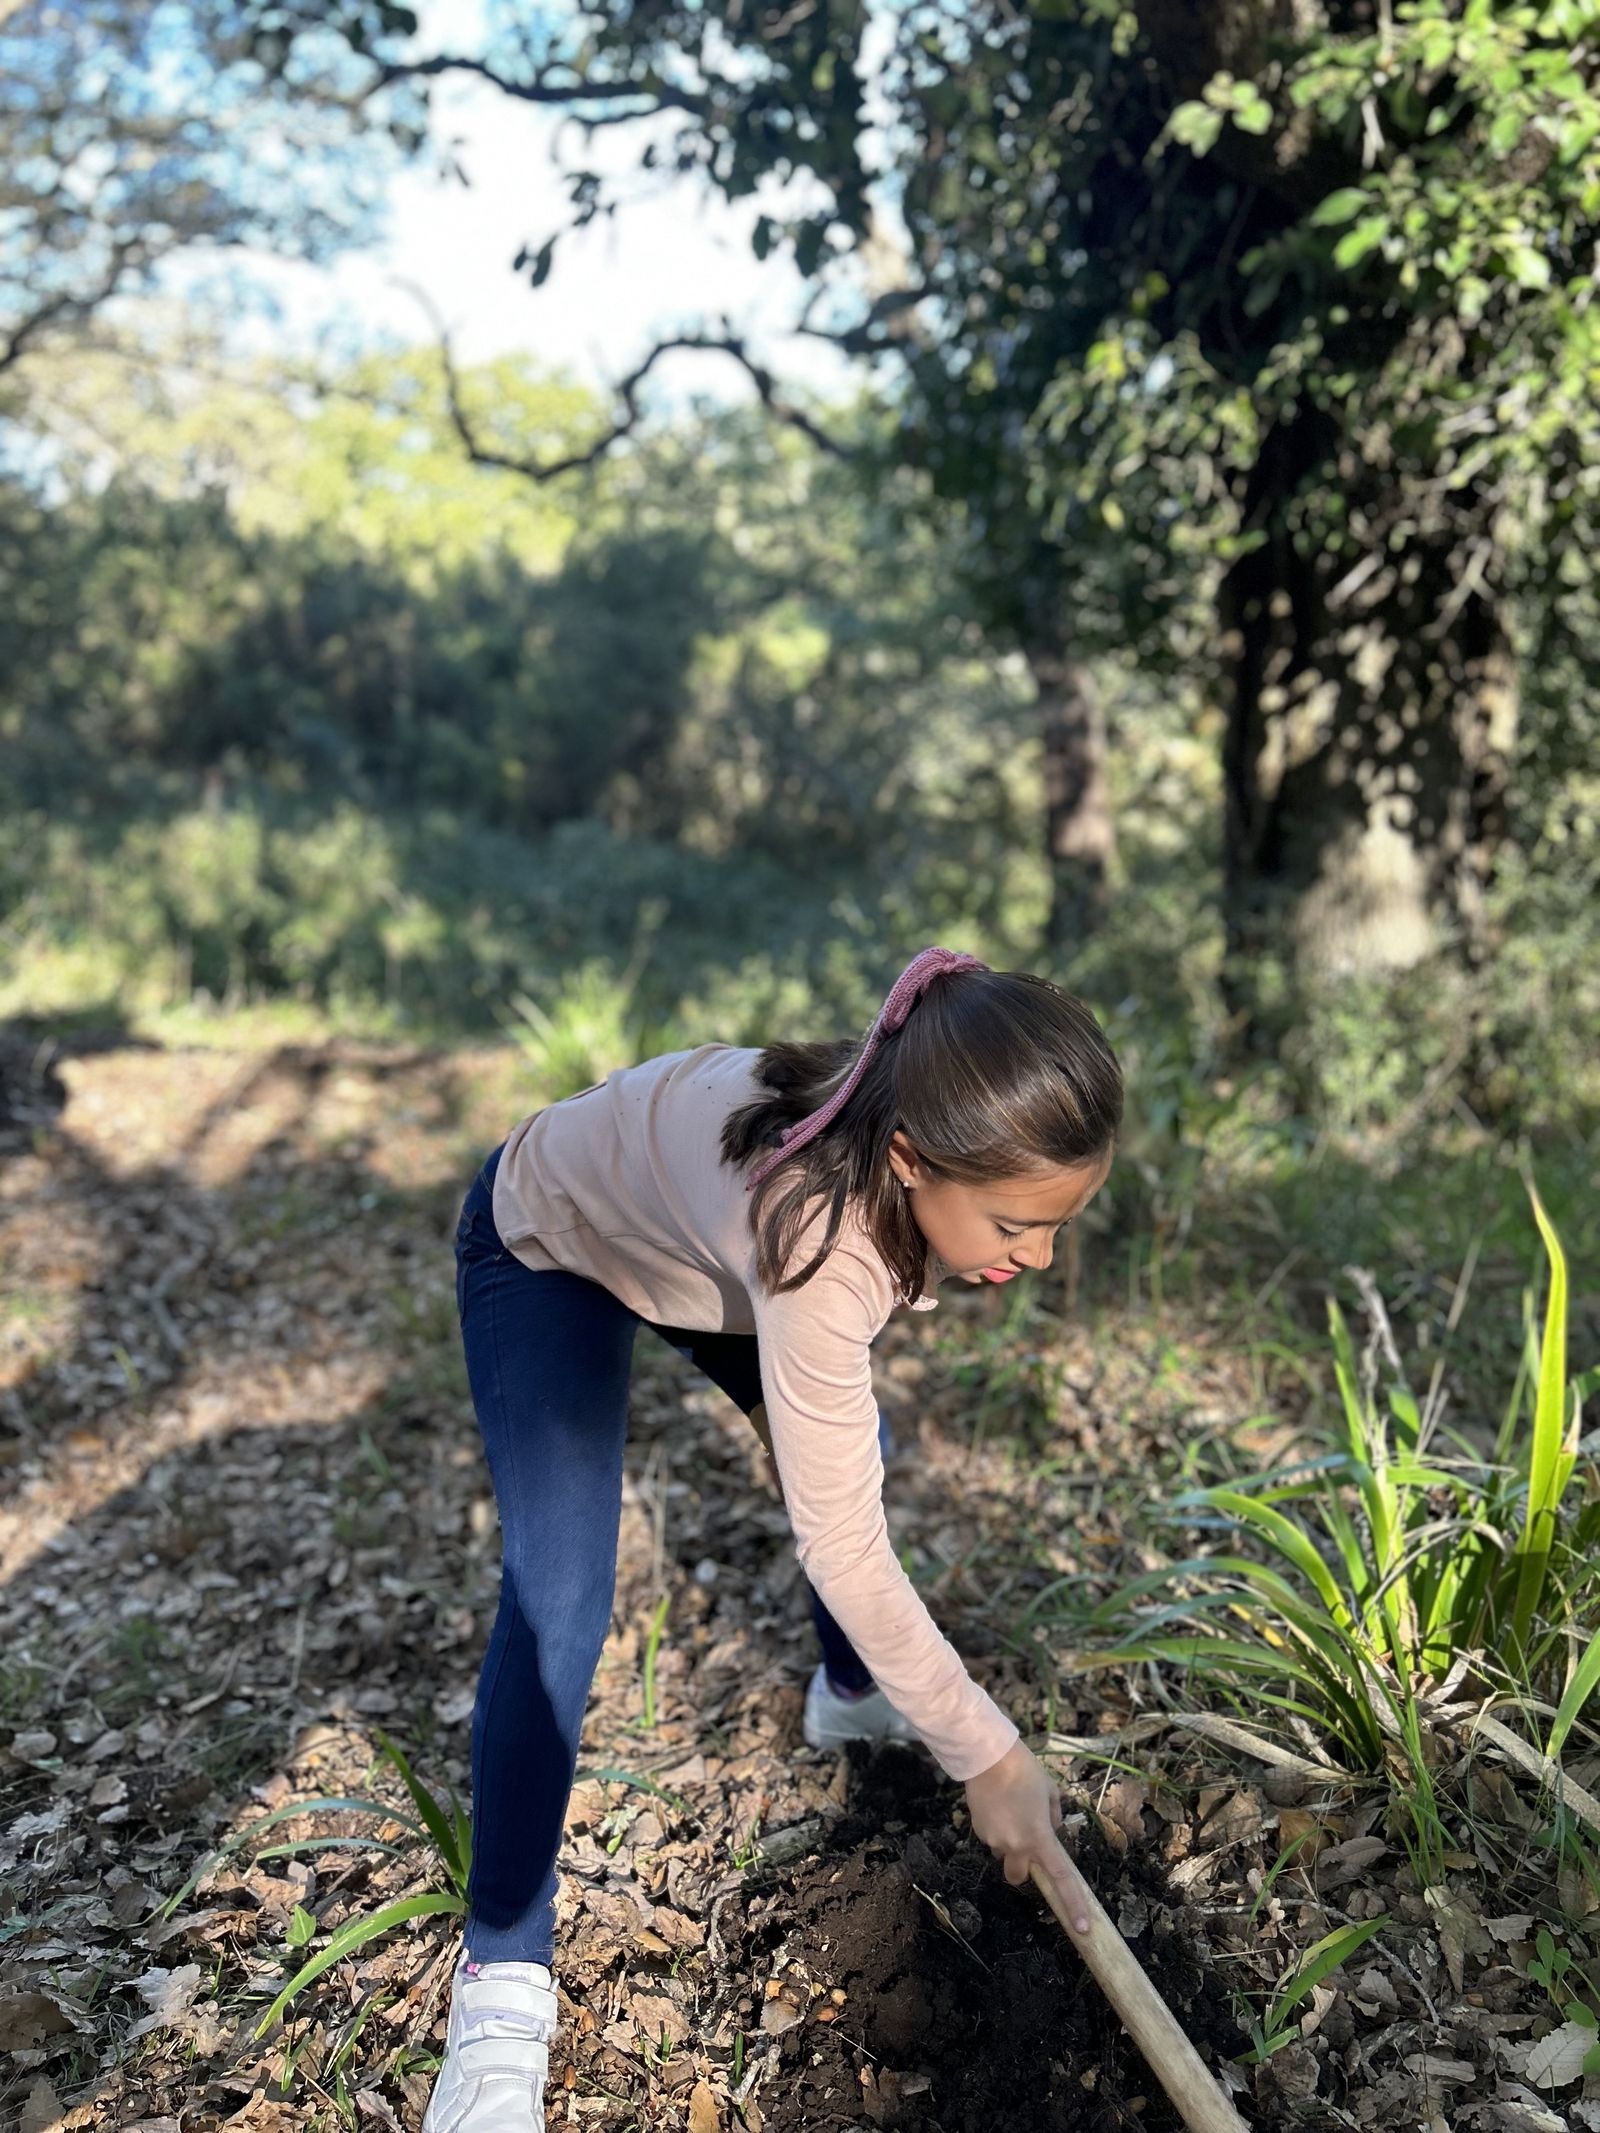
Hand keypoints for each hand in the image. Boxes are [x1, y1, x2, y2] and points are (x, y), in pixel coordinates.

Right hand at [965, 1741, 1088, 1933]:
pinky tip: (997, 1805)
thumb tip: (1049, 1832)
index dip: (1073, 1904)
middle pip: (1019, 1876)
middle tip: (1027, 1841)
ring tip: (1010, 1811)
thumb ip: (1053, 1818)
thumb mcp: (1050, 1792)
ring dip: (1009, 1844)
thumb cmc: (1025, 1770)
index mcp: (1039, 1838)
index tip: (1083, 1929)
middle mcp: (1016, 1845)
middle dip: (1024, 1865)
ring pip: (1004, 1854)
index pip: (1061, 1878)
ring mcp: (994, 1840)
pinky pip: (991, 1838)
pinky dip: (997, 1829)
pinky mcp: (978, 1831)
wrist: (987, 1755)